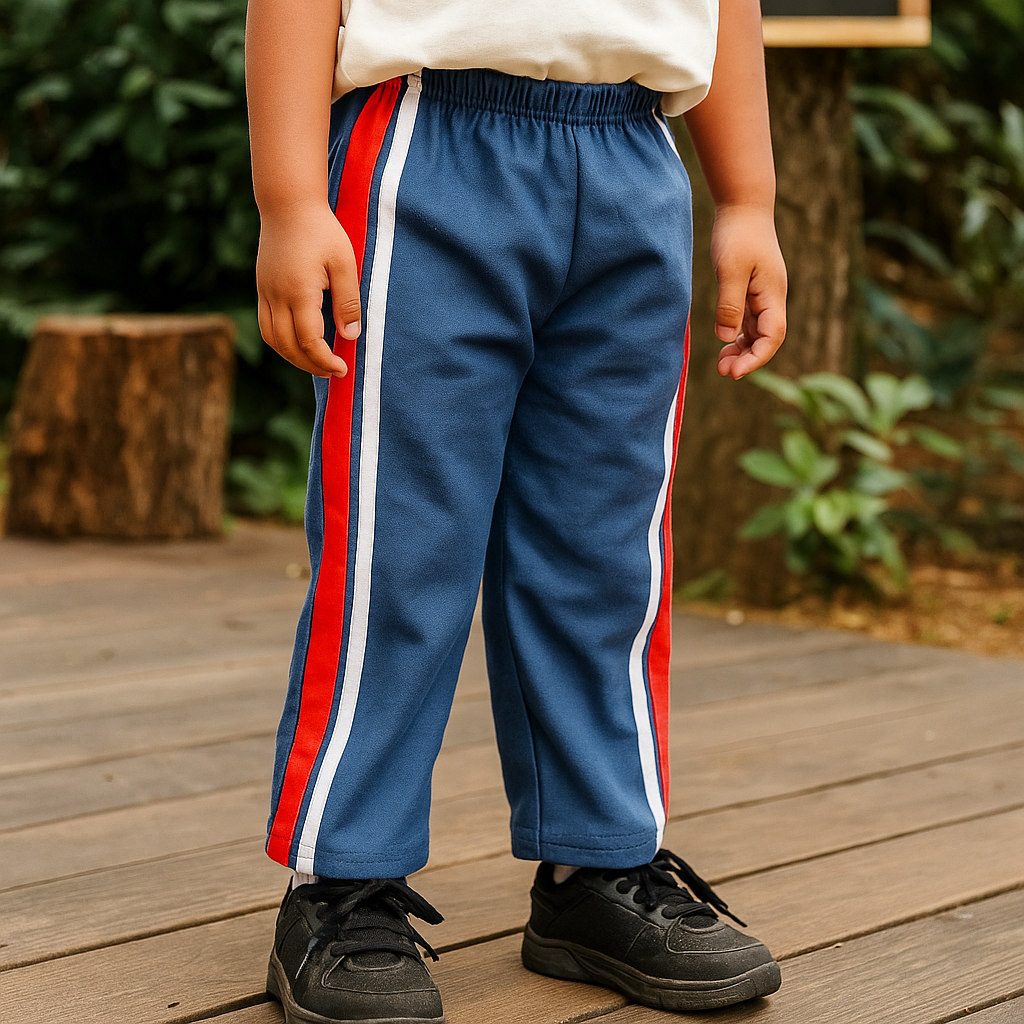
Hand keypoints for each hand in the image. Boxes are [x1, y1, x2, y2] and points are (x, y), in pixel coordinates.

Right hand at [255, 201, 360, 377]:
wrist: (288, 204)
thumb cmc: (322, 230)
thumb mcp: (345, 263)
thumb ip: (348, 301)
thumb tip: (351, 336)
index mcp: (298, 292)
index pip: (308, 341)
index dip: (325, 360)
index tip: (342, 369)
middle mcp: (276, 296)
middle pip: (287, 346)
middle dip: (310, 365)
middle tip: (333, 372)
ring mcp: (264, 292)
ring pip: (272, 339)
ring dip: (293, 357)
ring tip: (317, 363)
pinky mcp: (261, 288)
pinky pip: (266, 325)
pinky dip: (281, 342)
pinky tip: (300, 344)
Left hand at [709, 204, 786, 379]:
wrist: (743, 206)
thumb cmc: (738, 235)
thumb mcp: (731, 270)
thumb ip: (730, 305)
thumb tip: (727, 337)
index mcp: (773, 294)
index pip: (772, 336)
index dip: (756, 357)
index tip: (735, 372)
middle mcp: (772, 298)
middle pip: (766, 338)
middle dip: (748, 358)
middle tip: (723, 372)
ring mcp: (763, 295)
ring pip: (757, 332)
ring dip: (742, 350)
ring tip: (721, 364)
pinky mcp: (751, 290)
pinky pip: (749, 320)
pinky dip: (738, 335)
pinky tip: (725, 343)